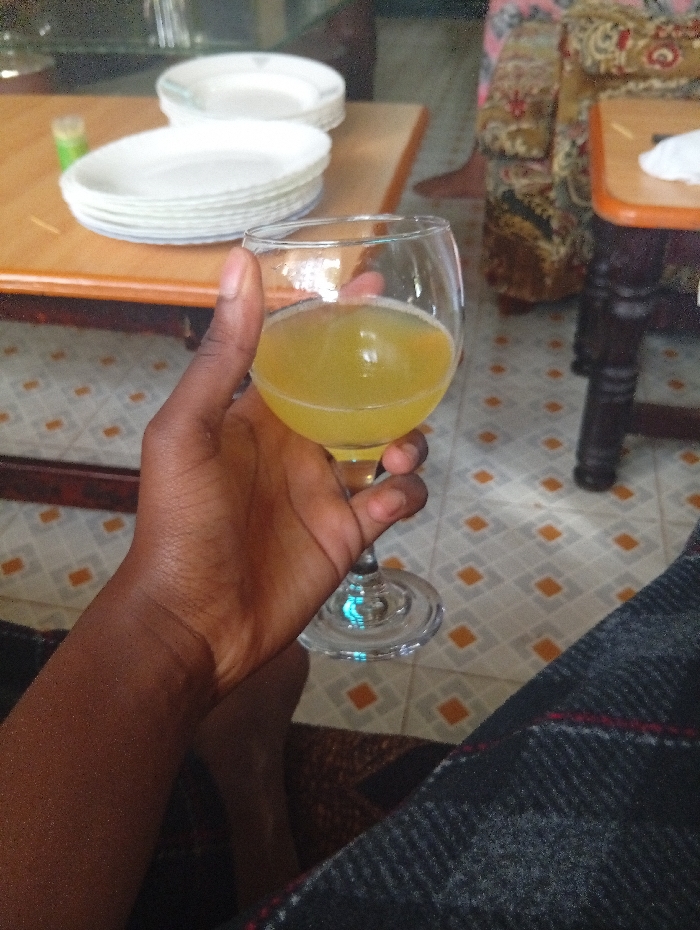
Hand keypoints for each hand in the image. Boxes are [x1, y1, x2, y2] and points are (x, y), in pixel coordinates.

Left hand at [117, 247, 427, 695]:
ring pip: (387, 447)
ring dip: (408, 441)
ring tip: (399, 453)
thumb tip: (240, 262)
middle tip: (411, 374)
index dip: (338, 319)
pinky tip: (387, 500)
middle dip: (390, 382)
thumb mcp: (188, 430)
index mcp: (260, 415)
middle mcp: (297, 446)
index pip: (305, 354)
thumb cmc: (179, 523)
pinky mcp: (348, 534)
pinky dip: (405, 495)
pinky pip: (395, 502)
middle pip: (359, 397)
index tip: (374, 286)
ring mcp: (326, 491)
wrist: (194, 621)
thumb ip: (222, 354)